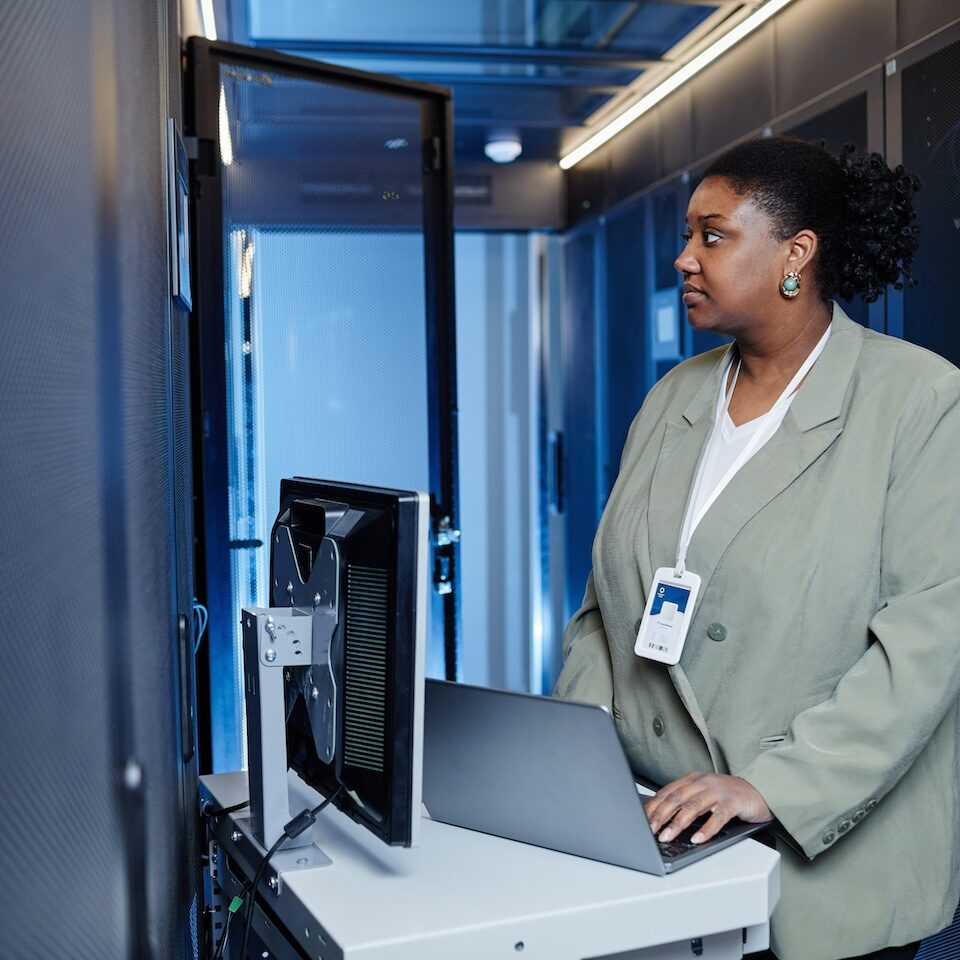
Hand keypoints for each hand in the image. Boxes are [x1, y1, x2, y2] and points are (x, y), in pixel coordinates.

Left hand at [644, 771, 771, 843]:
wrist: (760, 790)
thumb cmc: (728, 795)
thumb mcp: (703, 794)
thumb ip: (685, 802)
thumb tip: (661, 819)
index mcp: (692, 779)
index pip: (667, 792)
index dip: (653, 806)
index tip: (641, 820)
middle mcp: (703, 782)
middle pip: (676, 798)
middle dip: (661, 815)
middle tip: (650, 830)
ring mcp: (718, 791)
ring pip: (693, 806)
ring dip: (678, 823)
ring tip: (667, 836)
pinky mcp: (733, 802)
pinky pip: (717, 817)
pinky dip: (706, 829)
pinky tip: (697, 839)